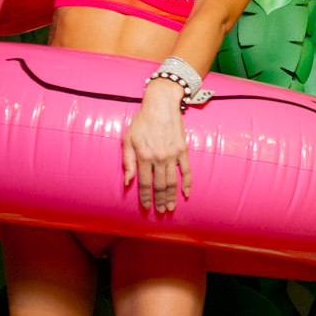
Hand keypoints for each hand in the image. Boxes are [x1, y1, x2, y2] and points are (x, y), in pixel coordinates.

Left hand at [122, 79, 190, 213]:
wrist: (161, 105)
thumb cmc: (142, 121)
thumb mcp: (128, 139)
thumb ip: (128, 161)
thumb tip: (128, 181)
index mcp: (144, 156)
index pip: (144, 182)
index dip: (145, 196)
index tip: (146, 206)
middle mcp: (159, 158)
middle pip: (160, 186)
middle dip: (160, 200)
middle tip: (161, 211)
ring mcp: (173, 155)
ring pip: (173, 181)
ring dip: (172, 196)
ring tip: (171, 207)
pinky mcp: (183, 151)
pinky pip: (187, 171)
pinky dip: (187, 183)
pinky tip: (186, 193)